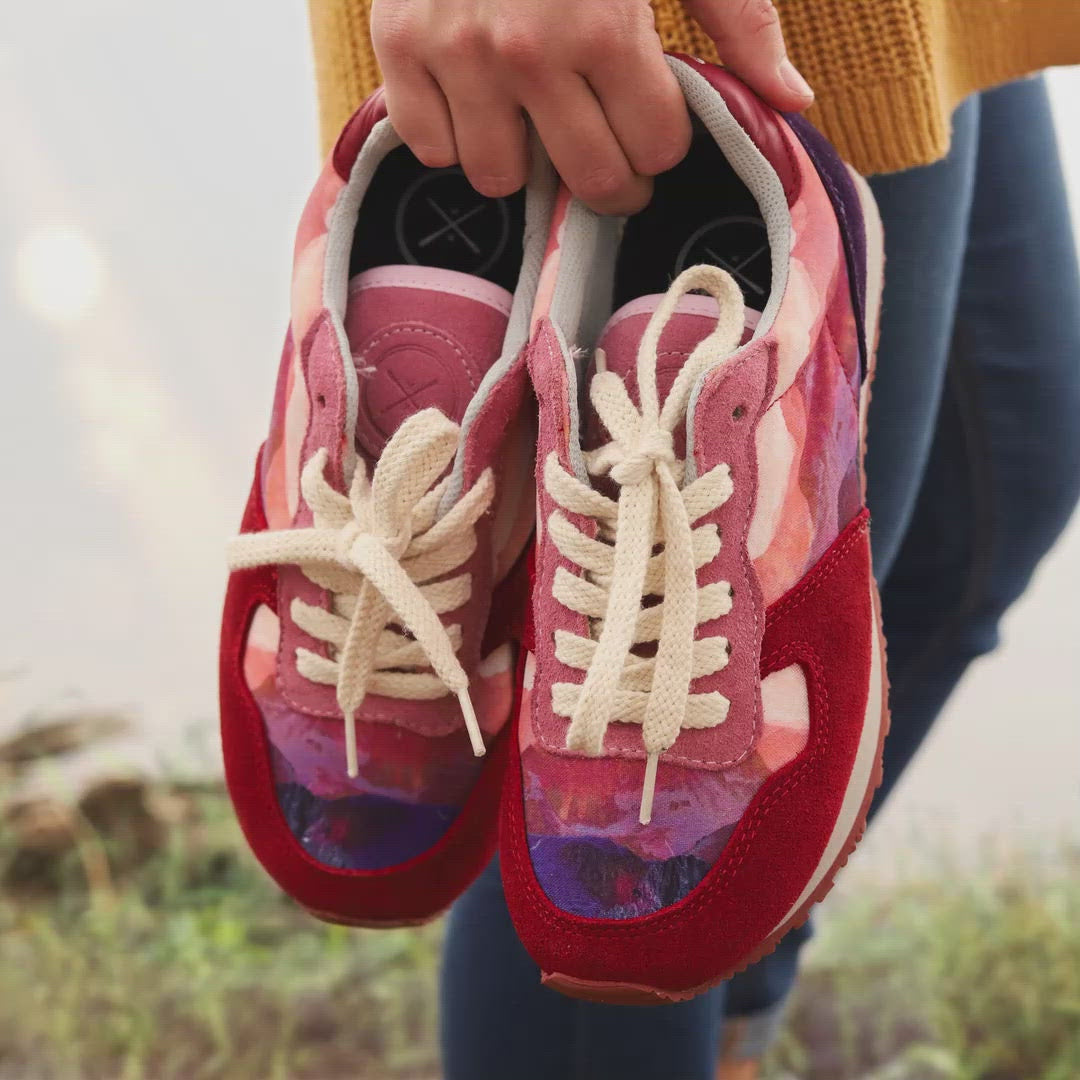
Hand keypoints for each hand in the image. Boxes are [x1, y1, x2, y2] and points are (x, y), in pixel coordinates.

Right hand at [371, 0, 811, 214]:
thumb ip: (741, 20)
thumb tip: (793, 101)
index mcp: (605, 25)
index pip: (654, 149)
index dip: (662, 143)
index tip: (652, 125)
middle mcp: (527, 51)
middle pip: (587, 180)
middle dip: (610, 174)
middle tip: (608, 151)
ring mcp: (456, 53)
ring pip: (501, 178)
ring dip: (524, 158)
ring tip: (532, 115)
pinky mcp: (398, 48)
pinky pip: (431, 149)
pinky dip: (455, 136)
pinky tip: (477, 101)